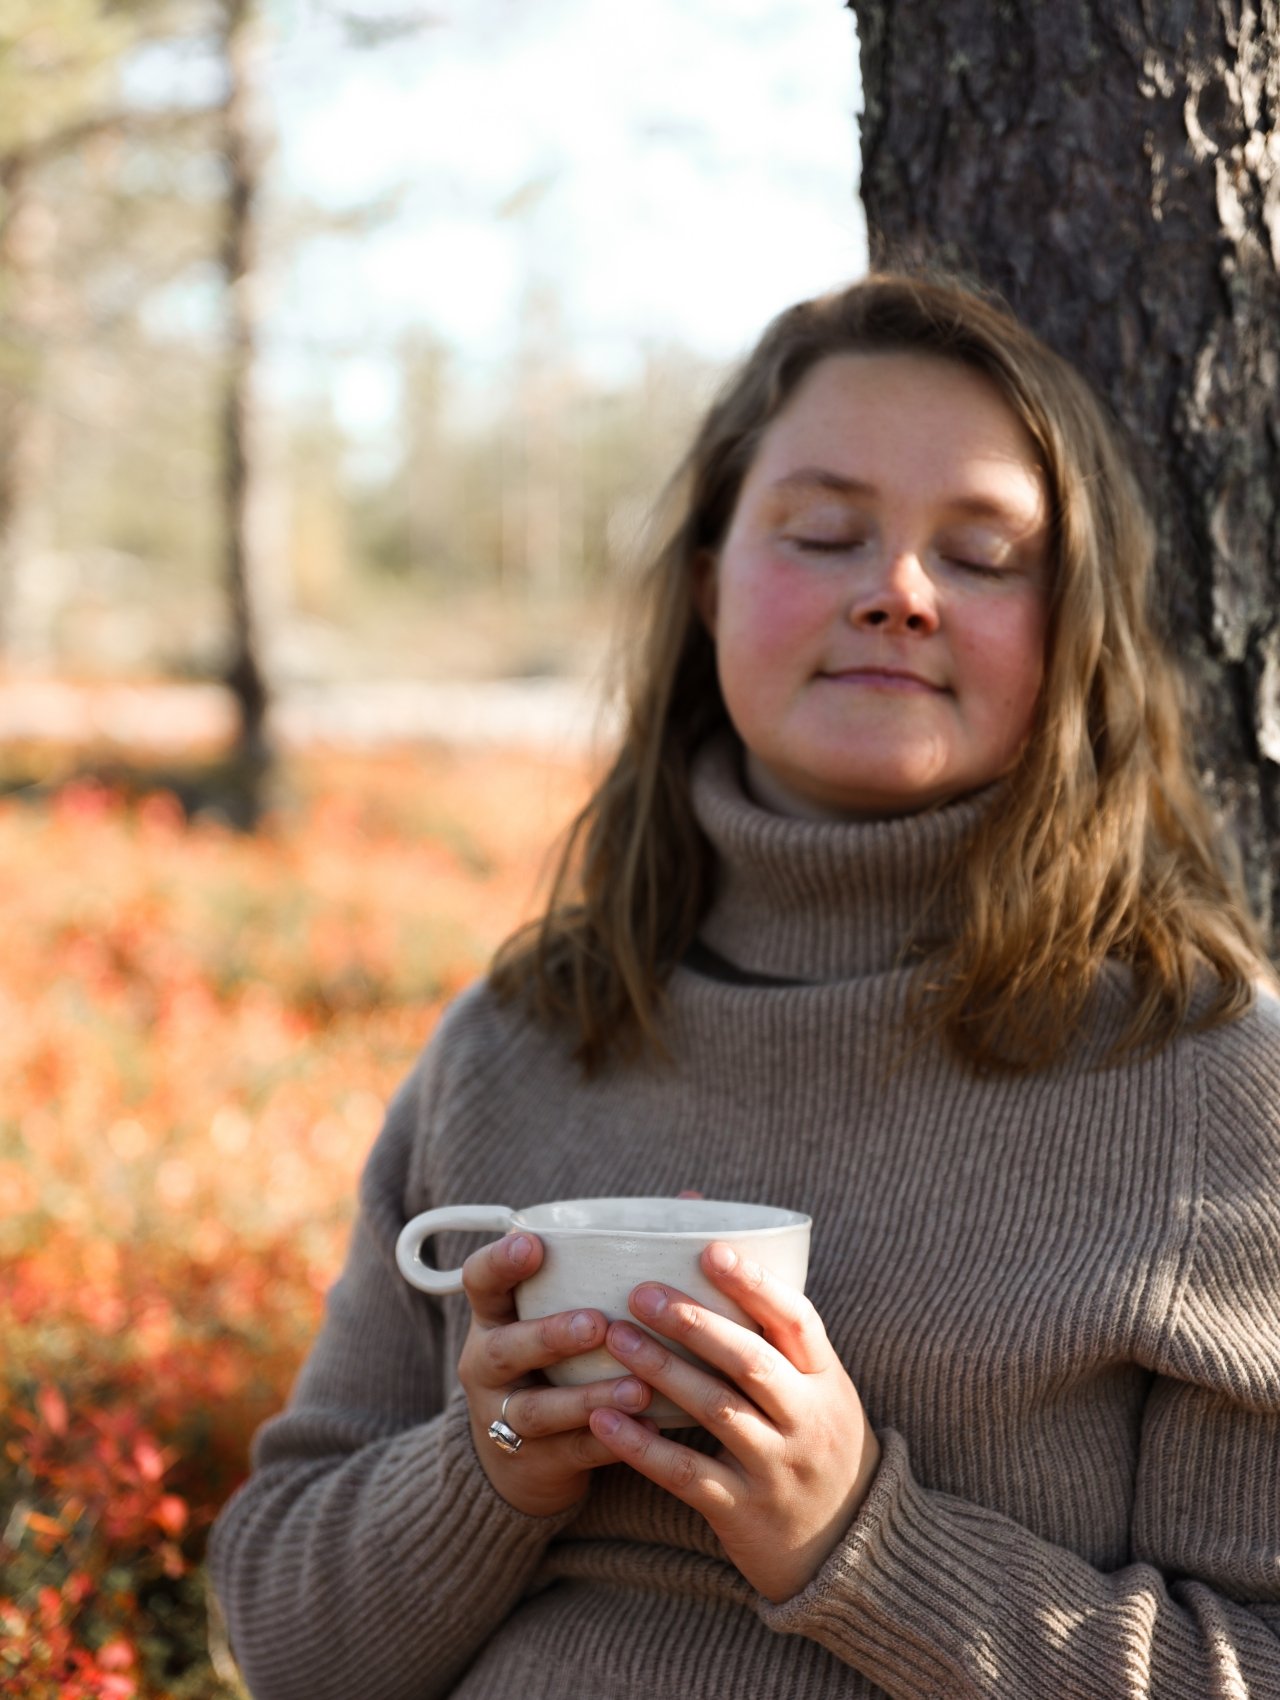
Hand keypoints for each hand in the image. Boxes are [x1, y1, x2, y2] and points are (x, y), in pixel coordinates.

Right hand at [456, 1230, 653, 1517]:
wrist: (523, 1461)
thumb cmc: (559, 1360)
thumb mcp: (562, 1312)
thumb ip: (612, 1263)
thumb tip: (691, 1198)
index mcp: (495, 1317)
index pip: (479, 1281)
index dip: (500, 1261)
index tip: (533, 1243)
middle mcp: (489, 1365)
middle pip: (505, 1348)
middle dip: (549, 1334)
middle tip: (596, 1324)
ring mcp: (506, 1419)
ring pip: (538, 1410)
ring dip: (588, 1397)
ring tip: (638, 1386)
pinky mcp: (534, 1464)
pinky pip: (572, 1452)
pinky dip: (611, 1441)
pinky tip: (651, 1428)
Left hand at [586, 1244, 880, 1601]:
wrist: (848, 1552)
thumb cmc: (818, 1447)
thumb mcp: (821, 1394)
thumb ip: (779, 1345)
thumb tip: (720, 1262)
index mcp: (828, 1382)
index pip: (798, 1320)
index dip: (755, 1283)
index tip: (710, 1250)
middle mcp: (810, 1422)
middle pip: (751, 1362)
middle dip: (694, 1323)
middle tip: (641, 1292)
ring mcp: (779, 1469)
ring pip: (717, 1411)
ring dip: (662, 1371)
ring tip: (615, 1338)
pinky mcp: (744, 1512)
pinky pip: (687, 1473)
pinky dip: (643, 1445)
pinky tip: (602, 1419)